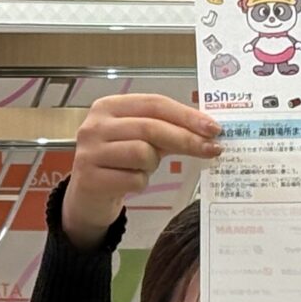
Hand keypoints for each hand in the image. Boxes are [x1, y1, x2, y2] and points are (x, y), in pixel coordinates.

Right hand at [62, 94, 221, 245]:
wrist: (87, 198)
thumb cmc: (118, 163)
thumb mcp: (140, 139)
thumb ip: (167, 129)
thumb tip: (207, 130)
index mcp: (109, 107)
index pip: (154, 104)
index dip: (186, 115)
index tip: (213, 128)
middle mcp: (95, 125)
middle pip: (152, 127)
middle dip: (186, 139)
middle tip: (212, 149)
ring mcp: (90, 152)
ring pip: (143, 153)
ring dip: (152, 165)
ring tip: (141, 168)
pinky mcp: (90, 179)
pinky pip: (134, 179)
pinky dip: (140, 183)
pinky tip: (128, 182)